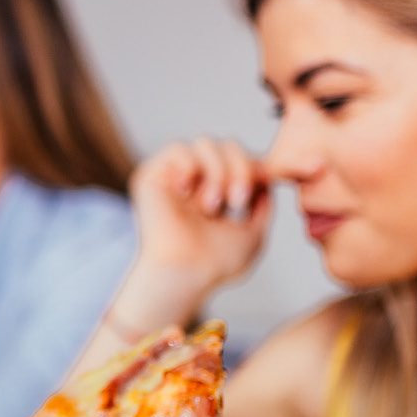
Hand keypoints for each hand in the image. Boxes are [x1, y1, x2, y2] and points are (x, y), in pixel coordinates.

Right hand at [131, 139, 271, 294]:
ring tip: (211, 205)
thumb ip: (262, 205)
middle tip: (236, 200)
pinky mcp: (151, 176)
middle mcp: (194, 183)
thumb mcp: (254, 233)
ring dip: (216, 172)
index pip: (240, 159)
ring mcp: (173, 178)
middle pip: (227, 145)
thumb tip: (265, 180)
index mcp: (214, 194)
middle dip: (239, 169)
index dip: (255, 166)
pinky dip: (190, 166)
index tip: (260, 188)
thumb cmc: (216, 262)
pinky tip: (187, 192)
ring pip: (205, 143)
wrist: (186, 273)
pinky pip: (177, 149)